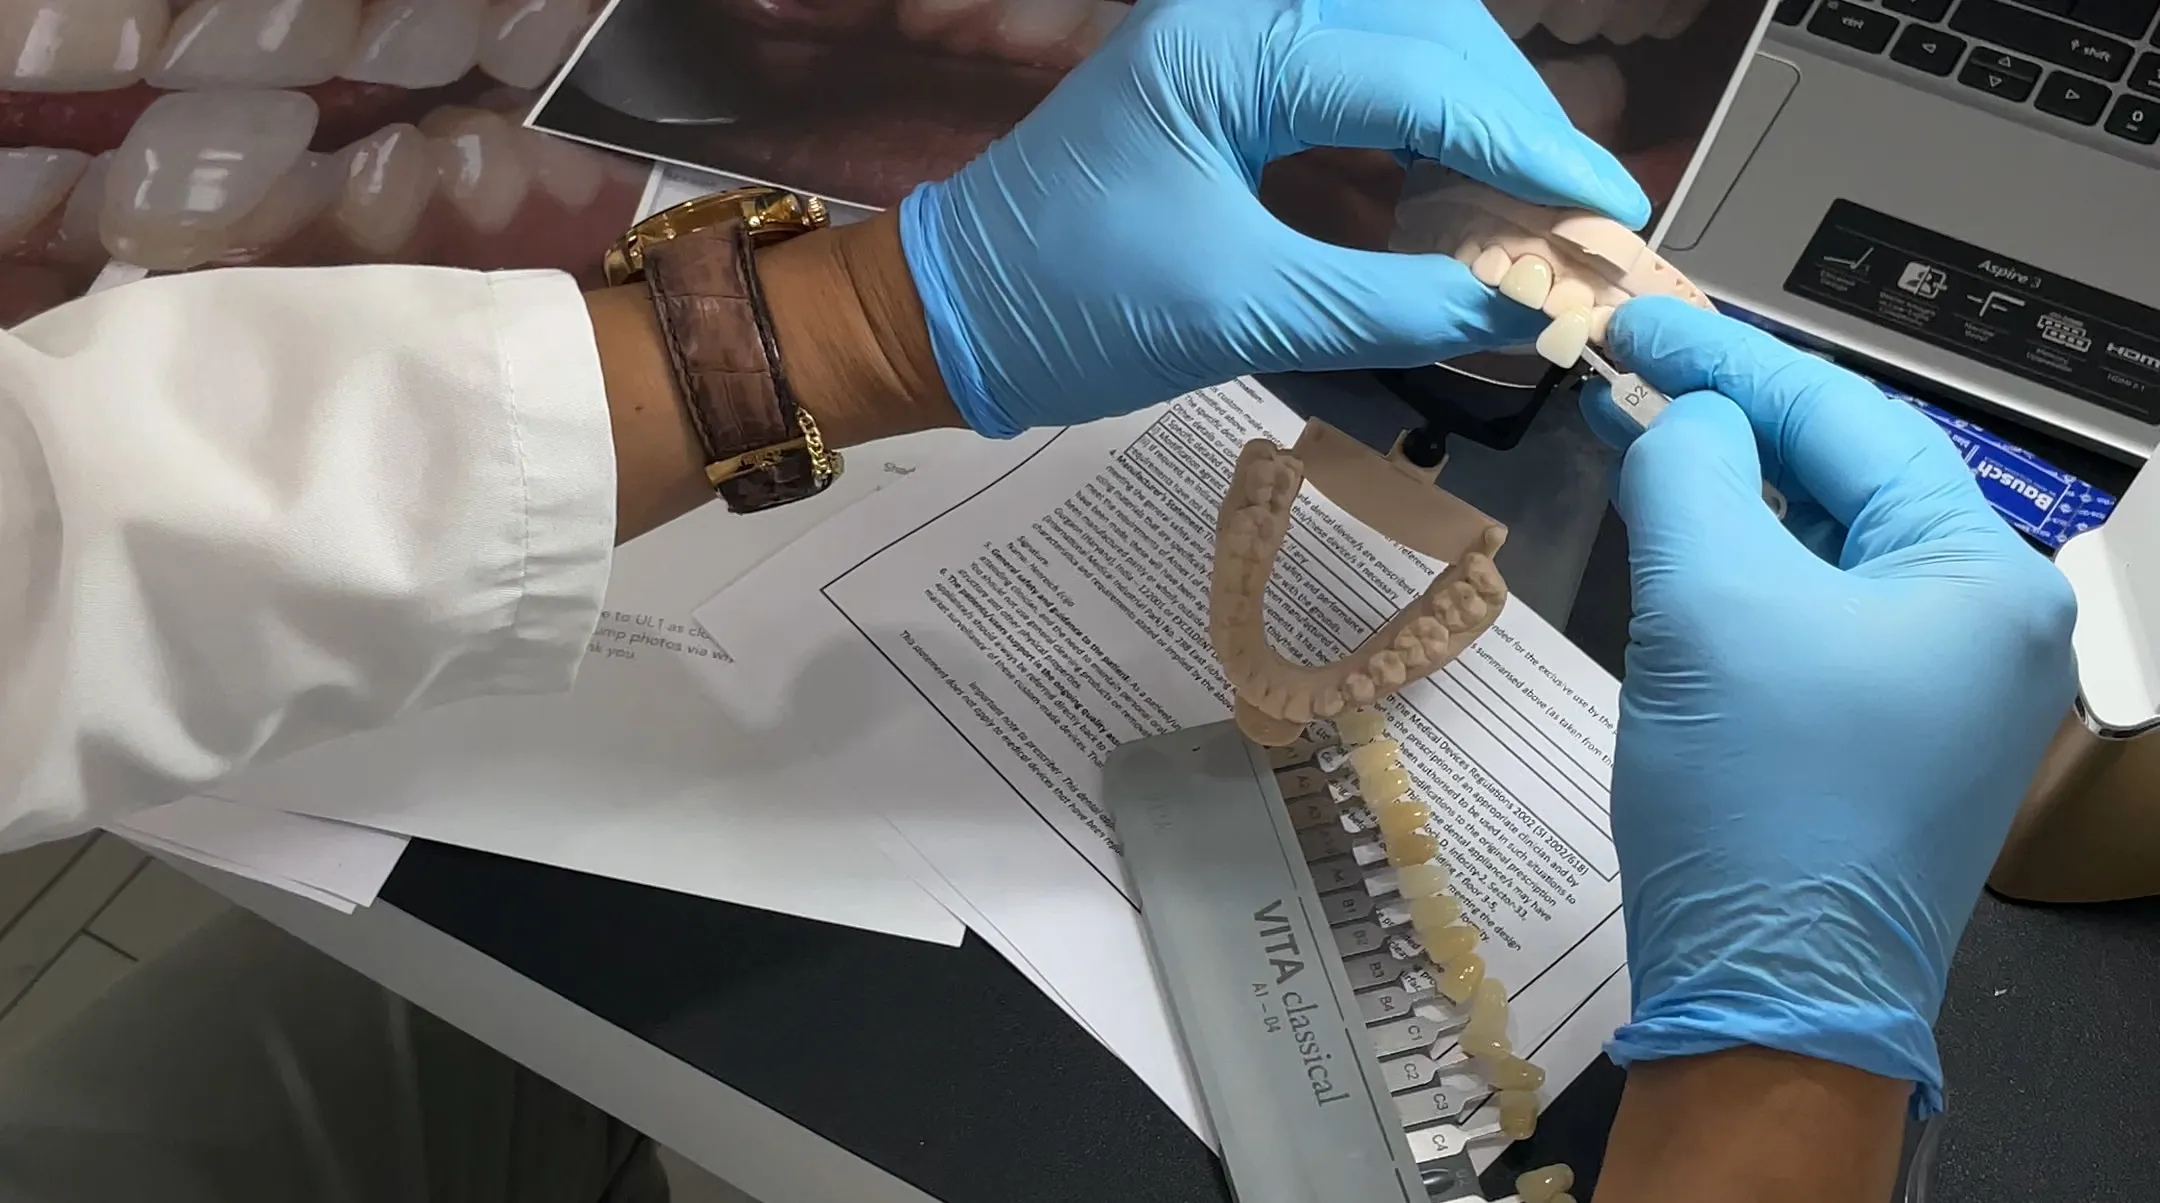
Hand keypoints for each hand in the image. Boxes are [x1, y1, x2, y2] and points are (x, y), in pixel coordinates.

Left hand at [900, 0, 1649, 435]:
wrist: (948, 315)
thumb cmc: (1067, 308)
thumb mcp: (1240, 312)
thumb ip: (1394, 304)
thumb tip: (1526, 306)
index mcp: (1232, 49)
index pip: (1424, 78)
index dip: (1531, 149)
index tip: (1609, 213)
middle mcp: (1234, 14)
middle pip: (1426, 30)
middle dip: (1515, 116)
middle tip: (1582, 208)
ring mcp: (1225, 41)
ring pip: (1397, 41)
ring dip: (1475, 112)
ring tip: (1535, 197)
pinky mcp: (1221, 83)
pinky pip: (1352, 77)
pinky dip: (1419, 127)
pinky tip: (1457, 188)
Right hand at [1581, 298, 2076, 1113]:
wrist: (1770, 1003)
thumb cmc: (1760, 806)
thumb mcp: (1709, 607)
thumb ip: (1692, 473)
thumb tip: (1686, 423)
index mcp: (1978, 578)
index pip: (1848, 420)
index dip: (1730, 361)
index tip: (1638, 322)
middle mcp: (1984, 624)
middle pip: (1850, 477)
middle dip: (1737, 420)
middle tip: (1635, 368)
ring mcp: (1942, 686)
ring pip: (1828, 546)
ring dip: (1734, 492)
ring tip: (1643, 435)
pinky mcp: (1886, 736)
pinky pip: (1814, 615)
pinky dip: (1744, 567)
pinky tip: (1682, 537)